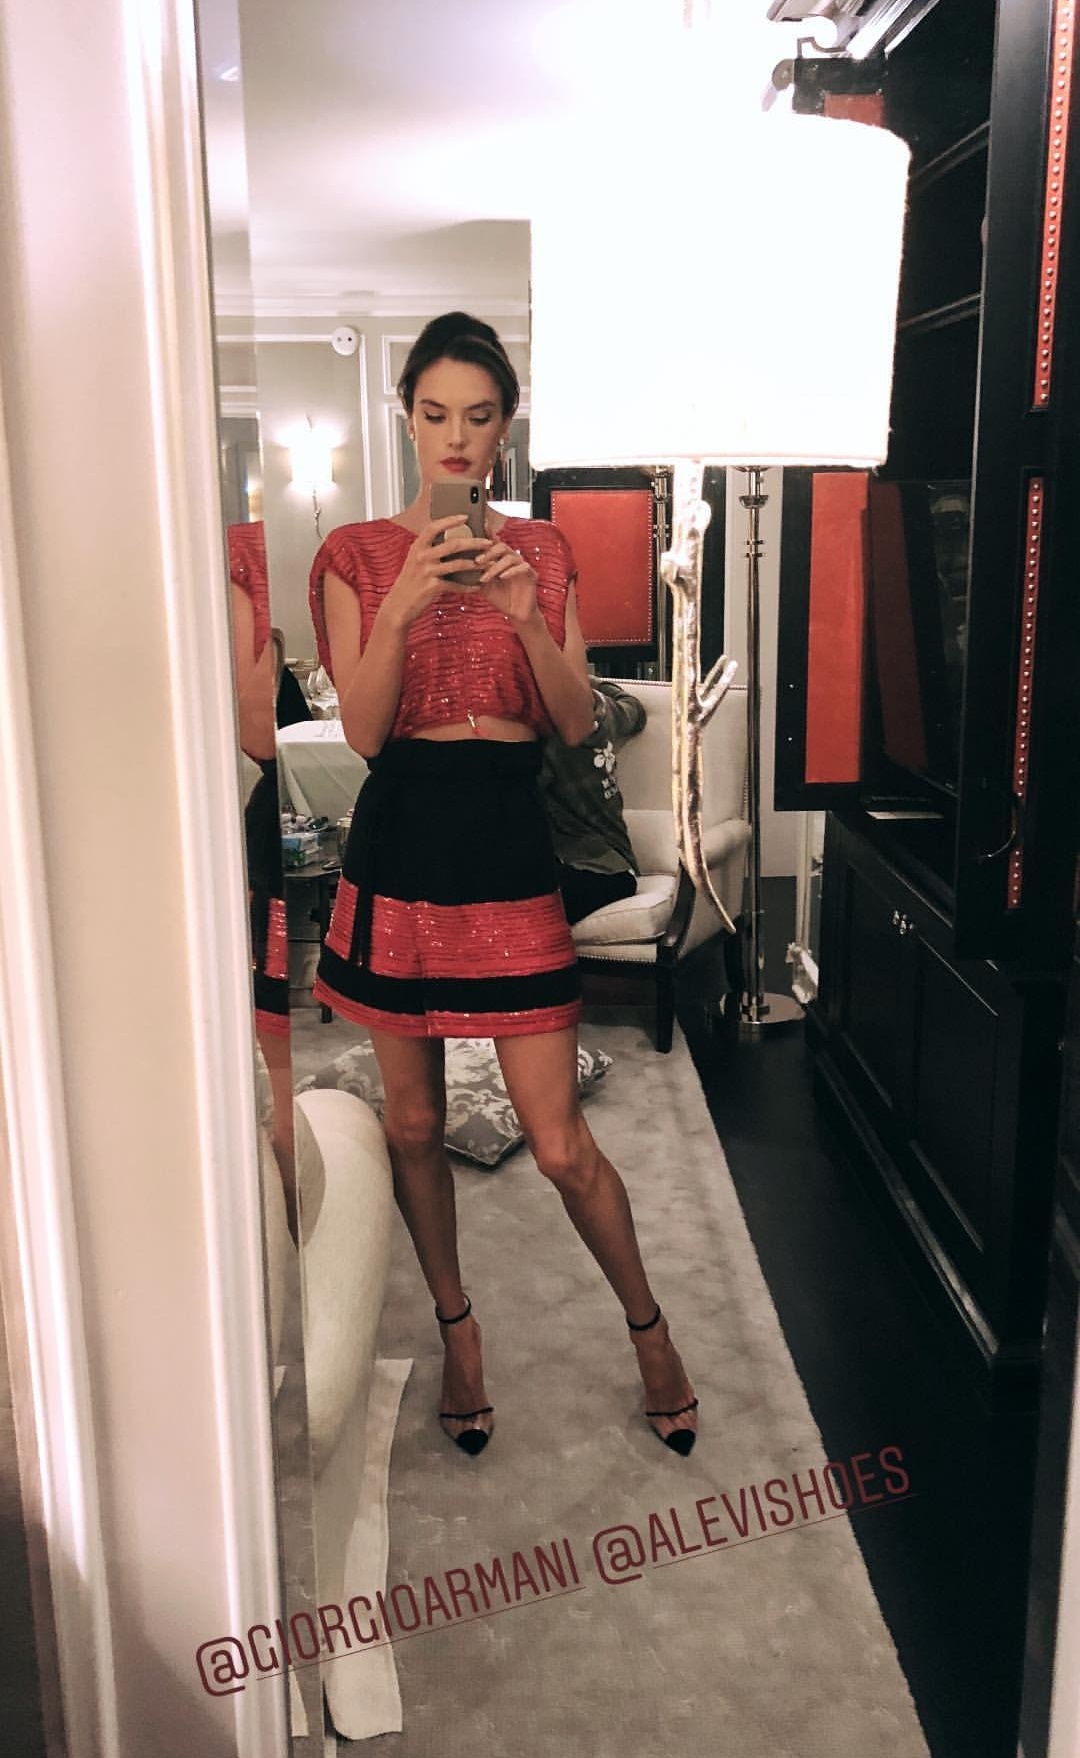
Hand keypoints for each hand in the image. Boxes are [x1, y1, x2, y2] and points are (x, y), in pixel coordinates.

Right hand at [379, 515, 488, 632]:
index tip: (465, 516)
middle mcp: (421, 556)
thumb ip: (428, 549)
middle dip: (474, 542)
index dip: (450, 520)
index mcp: (417, 546)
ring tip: (489, 564)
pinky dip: (468, 586)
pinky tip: (477, 586)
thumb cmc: (410, 583)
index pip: (434, 527)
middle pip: (453, 544)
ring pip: (458, 564)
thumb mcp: (415, 561)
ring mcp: (427, 571)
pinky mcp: (432, 587)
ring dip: (476, 564)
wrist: (398, 605)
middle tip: (488, 542)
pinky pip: (455, 585)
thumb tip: (448, 539)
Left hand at [476, 532, 539, 626]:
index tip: (480, 523)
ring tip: (486, 576)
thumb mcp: (483, 586)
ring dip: (496, 566)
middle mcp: (512, 558)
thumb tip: (458, 567)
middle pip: (501, 546)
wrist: (515, 614)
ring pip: (510, 557)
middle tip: (477, 561)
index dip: (488, 531)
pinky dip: (511, 571)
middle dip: (488, 552)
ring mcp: (522, 565)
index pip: (494, 542)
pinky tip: (502, 577)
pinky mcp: (531, 574)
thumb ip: (475, 574)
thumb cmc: (500, 598)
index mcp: (500, 558)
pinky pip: (523, 567)